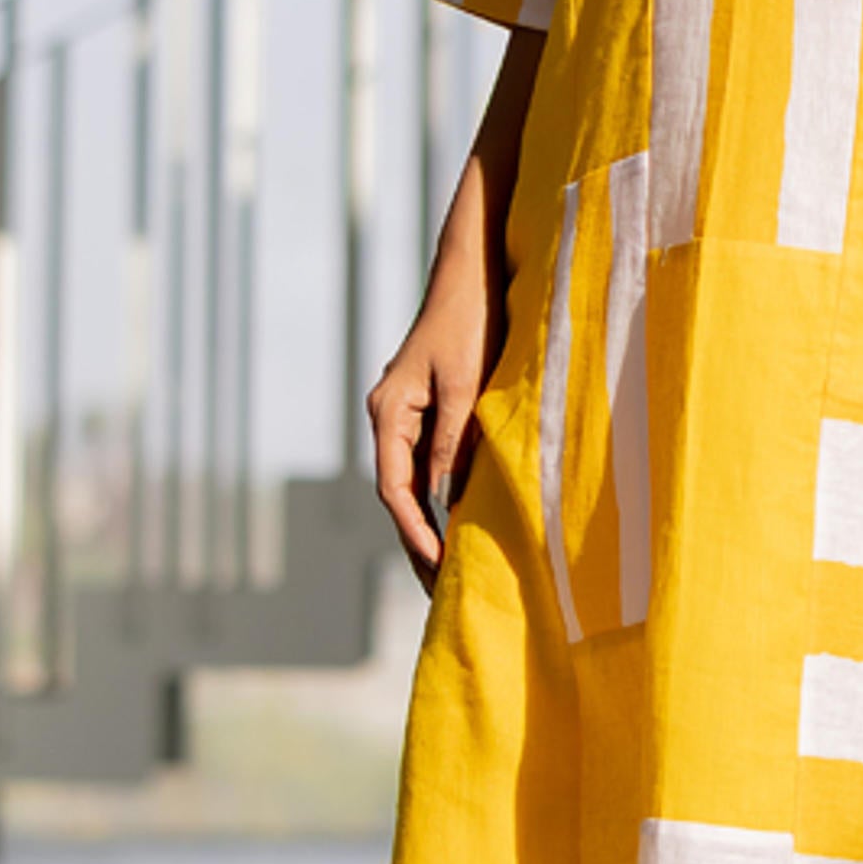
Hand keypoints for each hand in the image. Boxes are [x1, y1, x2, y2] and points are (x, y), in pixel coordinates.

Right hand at [364, 26, 538, 587]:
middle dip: (420, 543)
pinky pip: (432, 464)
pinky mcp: (430, 408)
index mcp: (389, 413)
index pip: (396, 491)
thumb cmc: (471, 320)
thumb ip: (453, 441)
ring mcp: (408, 414)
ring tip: (453, 573)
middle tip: (442, 594)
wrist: (473, 269)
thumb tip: (446, 501)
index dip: (416, 535)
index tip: (440, 571)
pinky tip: (466, 523)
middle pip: (399, 495)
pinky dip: (445, 496)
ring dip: (432, 525)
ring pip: (415, 483)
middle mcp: (390, 417)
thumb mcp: (466, 383)